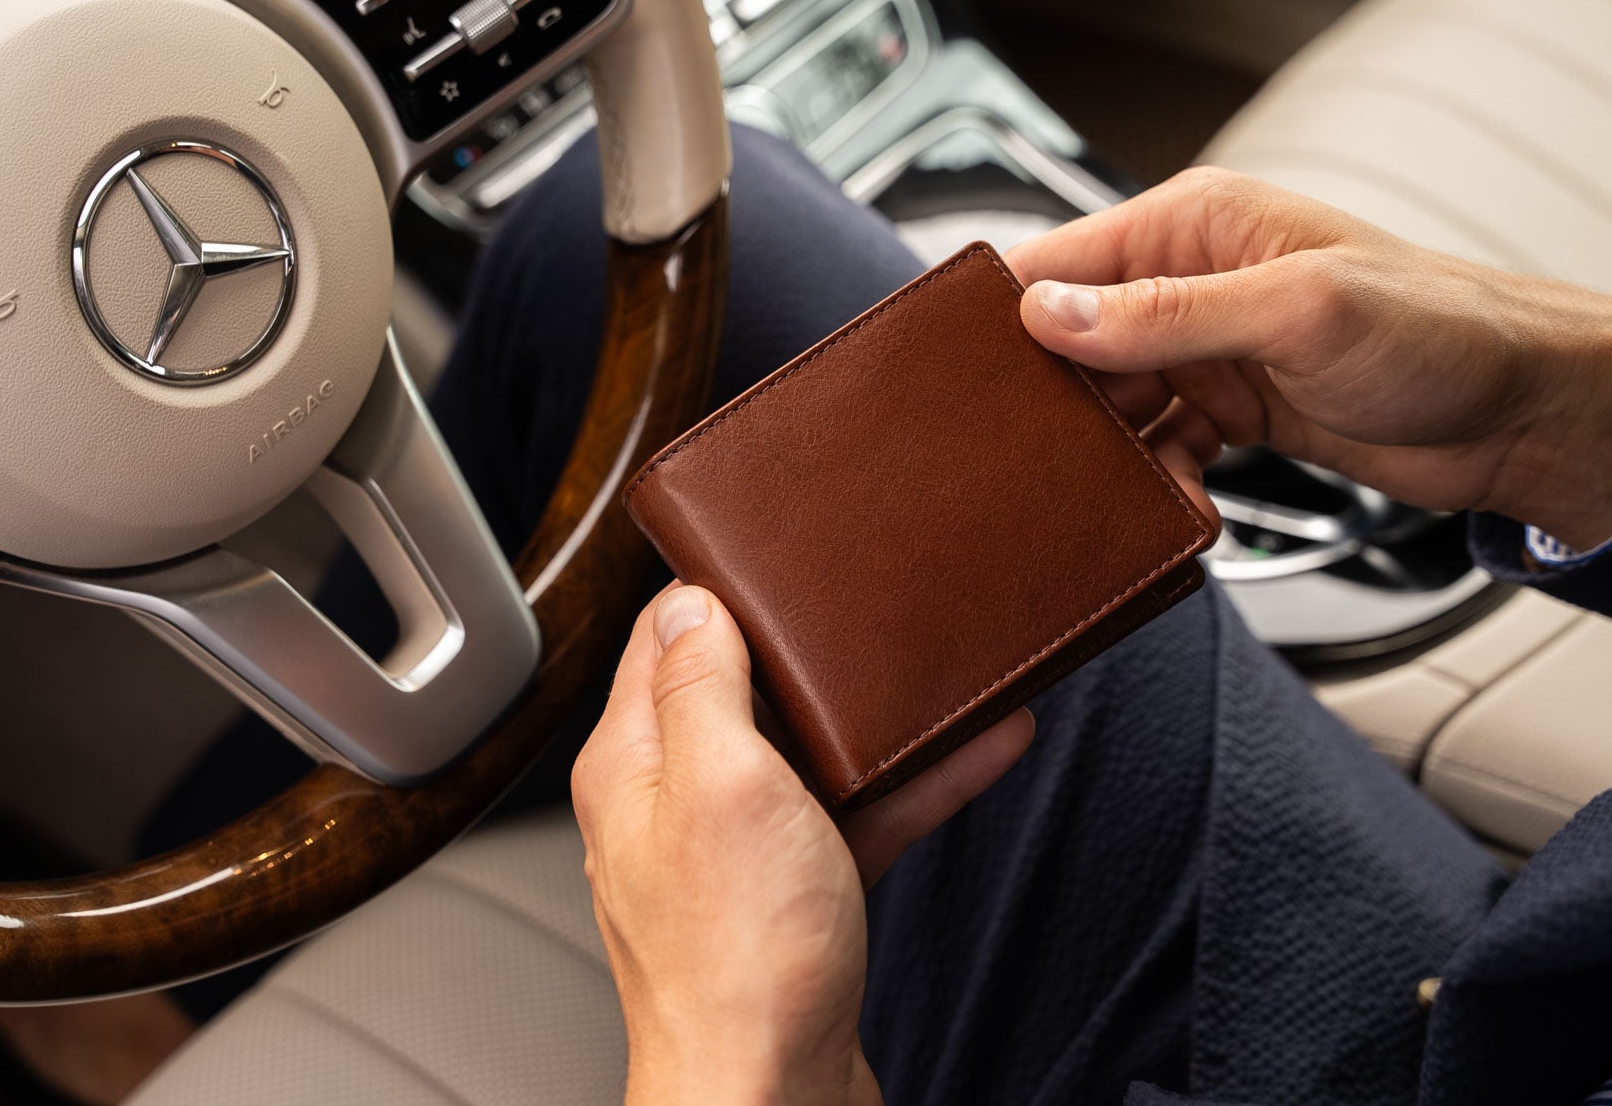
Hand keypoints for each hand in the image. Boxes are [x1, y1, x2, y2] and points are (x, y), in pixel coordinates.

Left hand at [573, 584, 1033, 1104]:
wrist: (771, 1098)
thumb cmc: (738, 965)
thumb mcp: (721, 782)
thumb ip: (702, 684)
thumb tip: (689, 600)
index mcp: (638, 761)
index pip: (664, 637)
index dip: (726, 590)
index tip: (786, 559)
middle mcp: (674, 803)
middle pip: (744, 693)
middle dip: (817, 655)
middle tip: (876, 616)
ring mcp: (732, 855)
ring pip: (808, 758)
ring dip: (880, 722)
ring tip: (951, 683)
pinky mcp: (788, 902)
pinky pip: (849, 818)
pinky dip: (907, 788)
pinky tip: (972, 757)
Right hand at [1008, 167, 1611, 550]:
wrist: (1530, 415)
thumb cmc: (1445, 332)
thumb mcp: (1298, 312)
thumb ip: (1168, 315)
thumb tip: (1052, 317)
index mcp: (1198, 225)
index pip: (1063, 260)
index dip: (1007, 314)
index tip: (964, 376)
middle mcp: (1194, 282)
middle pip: (1074, 342)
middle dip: (1052, 399)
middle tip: (1031, 455)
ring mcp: (1214, 352)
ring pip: (1113, 404)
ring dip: (1107, 452)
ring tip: (1108, 489)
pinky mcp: (1237, 414)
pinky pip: (1161, 449)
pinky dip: (1157, 481)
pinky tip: (1174, 503)